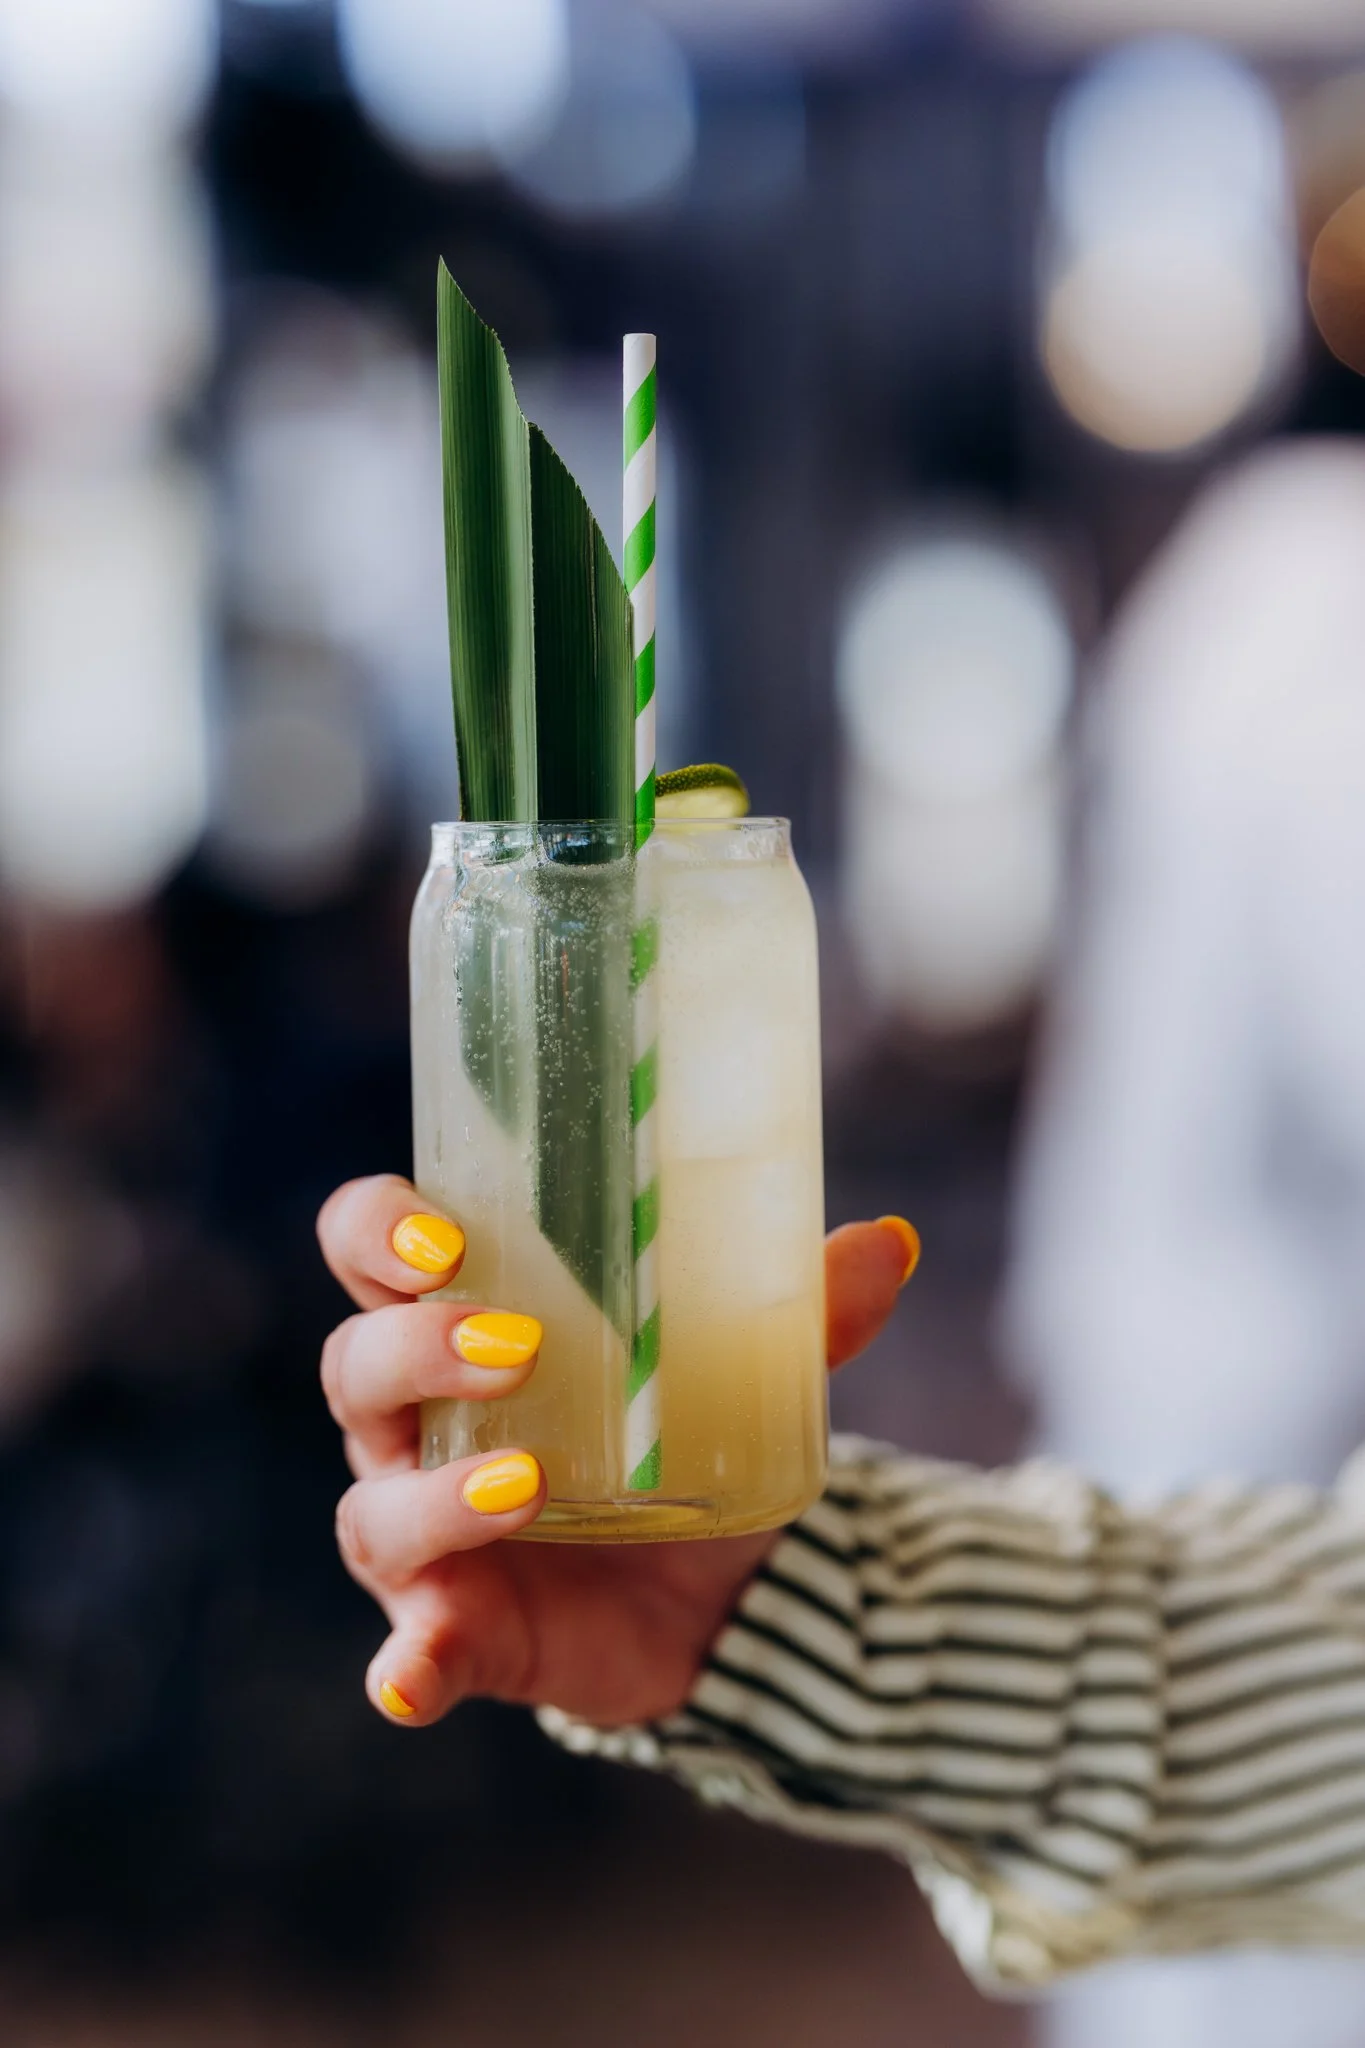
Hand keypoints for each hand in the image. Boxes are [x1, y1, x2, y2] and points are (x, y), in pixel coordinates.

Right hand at [317, 1175, 916, 1728]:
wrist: (708, 1590)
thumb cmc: (680, 1437)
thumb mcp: (740, 1370)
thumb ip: (801, 1310)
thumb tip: (891, 1243)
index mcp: (454, 1324)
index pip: (368, 1250)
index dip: (379, 1229)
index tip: (444, 1230)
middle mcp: (413, 1425)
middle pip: (357, 1367)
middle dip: (418, 1347)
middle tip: (519, 1343)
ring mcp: (421, 1534)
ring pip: (378, 1507)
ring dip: (438, 1493)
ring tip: (529, 1484)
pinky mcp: (456, 1630)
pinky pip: (408, 1653)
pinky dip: (408, 1664)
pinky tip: (415, 1673)